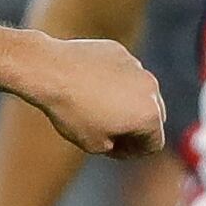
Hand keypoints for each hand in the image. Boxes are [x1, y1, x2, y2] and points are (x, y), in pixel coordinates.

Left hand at [37, 38, 165, 157]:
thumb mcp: (94, 144)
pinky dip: (112, 82)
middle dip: (135, 127)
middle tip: (108, 132)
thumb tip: (123, 137)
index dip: (133, 152)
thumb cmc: (72, 111)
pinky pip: (123, 74)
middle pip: (152, 116)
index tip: (112, 149)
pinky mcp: (120, 53)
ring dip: (125, 103)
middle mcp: (150, 89)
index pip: (153, 143)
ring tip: (95, 108)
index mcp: (149, 116)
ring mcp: (137, 67)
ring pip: (138, 93)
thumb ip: (117, 146)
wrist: (51, 71)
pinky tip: (88, 86)